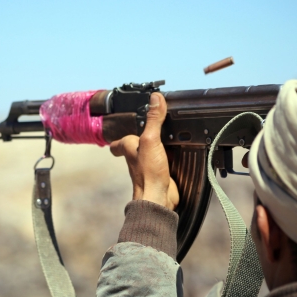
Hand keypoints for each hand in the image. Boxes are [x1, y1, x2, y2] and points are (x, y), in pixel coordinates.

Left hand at [110, 93, 179, 209]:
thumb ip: (154, 120)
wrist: (157, 198)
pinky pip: (165, 160)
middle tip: (148, 126)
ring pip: (150, 152)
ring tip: (167, 133)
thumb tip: (155, 98)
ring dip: (157, 146)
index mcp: (129, 147)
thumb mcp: (150, 140)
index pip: (118, 140)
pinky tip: (177, 151)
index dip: (119, 135)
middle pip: (135, 145)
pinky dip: (170, 155)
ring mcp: (149, 165)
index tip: (123, 125)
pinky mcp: (162, 172)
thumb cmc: (147, 173)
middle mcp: (137, 156)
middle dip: (141, 138)